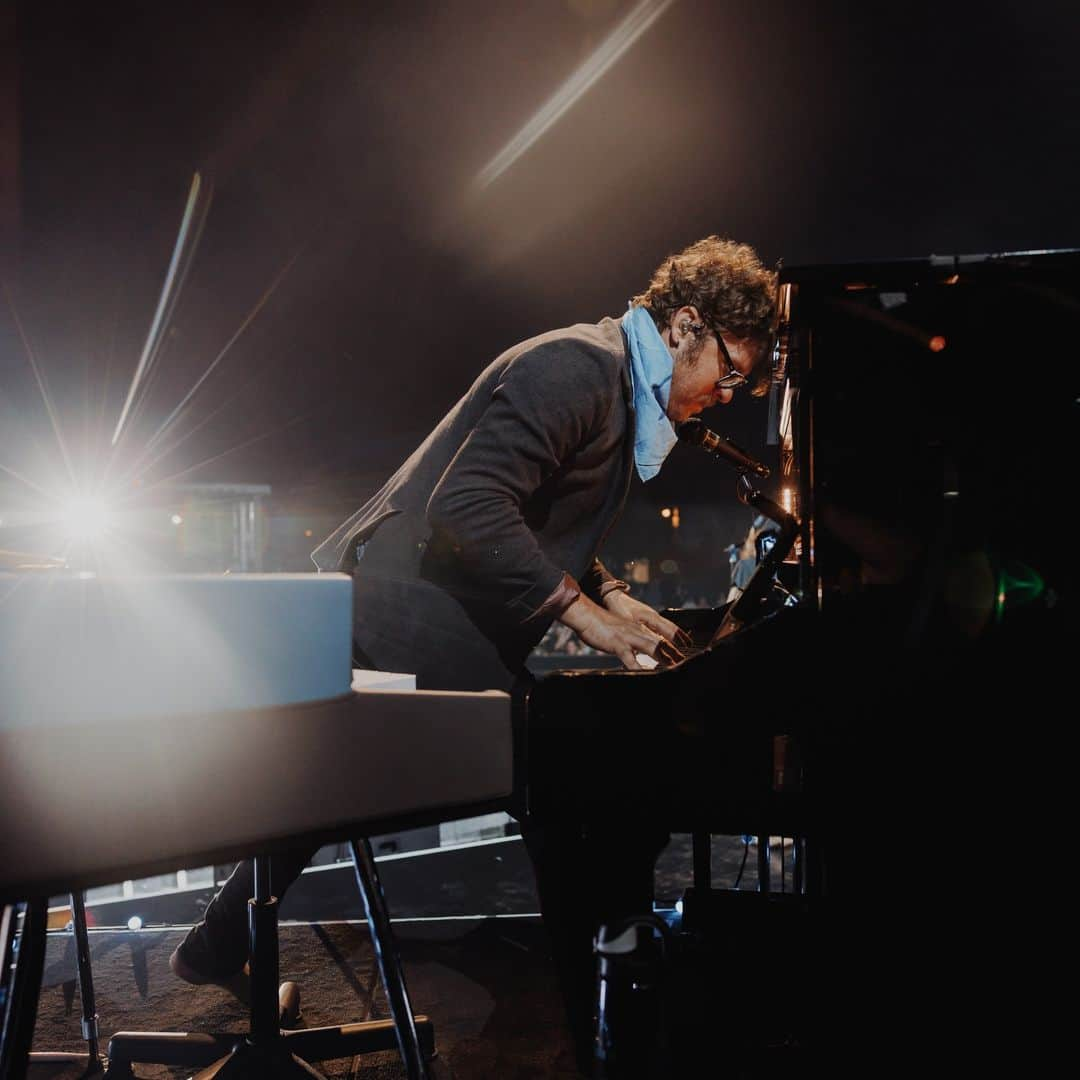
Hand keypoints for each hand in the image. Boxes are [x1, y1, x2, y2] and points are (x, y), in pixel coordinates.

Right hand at [558, 594, 686, 669]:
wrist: (587, 615)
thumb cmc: (600, 625)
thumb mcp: (620, 631)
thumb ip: (630, 641)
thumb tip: (635, 652)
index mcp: (637, 628)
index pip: (659, 637)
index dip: (672, 647)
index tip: (681, 656)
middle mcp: (637, 631)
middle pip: (661, 643)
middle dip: (674, 654)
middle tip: (684, 663)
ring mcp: (628, 637)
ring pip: (652, 647)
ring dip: (664, 658)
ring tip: (673, 668)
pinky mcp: (618, 644)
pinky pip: (630, 658)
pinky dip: (639, 667)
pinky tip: (643, 674)